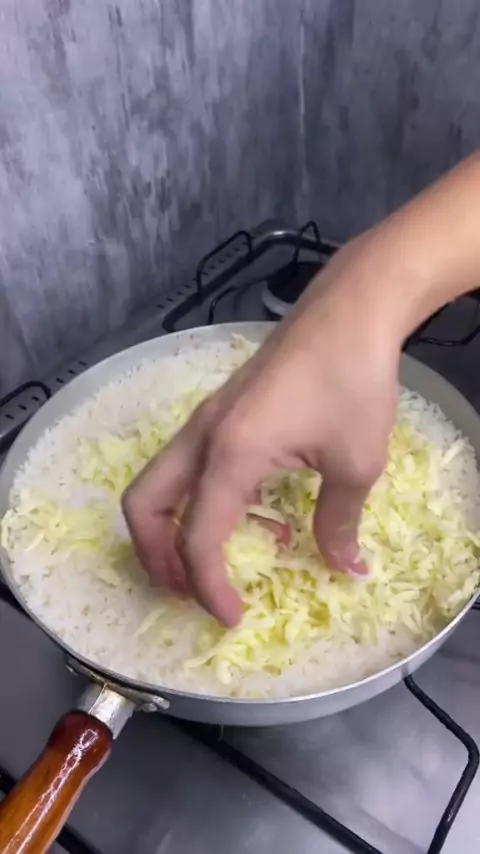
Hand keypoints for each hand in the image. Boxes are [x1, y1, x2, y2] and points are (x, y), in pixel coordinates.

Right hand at [122, 239, 401, 626]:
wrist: (350, 312)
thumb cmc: (353, 382)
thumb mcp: (356, 463)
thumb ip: (339, 522)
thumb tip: (345, 567)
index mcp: (229, 455)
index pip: (197, 538)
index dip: (208, 588)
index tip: (233, 617)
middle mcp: (202, 438)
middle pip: (143, 506)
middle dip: (156, 558)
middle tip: (190, 590)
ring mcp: (206, 421)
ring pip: (158, 484)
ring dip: (172, 529)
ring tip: (218, 558)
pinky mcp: (220, 412)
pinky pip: (187, 467)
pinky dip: (197, 501)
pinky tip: (251, 511)